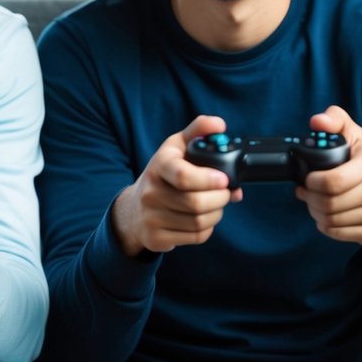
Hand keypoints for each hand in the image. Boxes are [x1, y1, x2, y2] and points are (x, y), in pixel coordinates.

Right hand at [111, 115, 240, 257]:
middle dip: (220, 199)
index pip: (183, 175)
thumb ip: (198, 131)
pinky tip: (204, 218)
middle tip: (226, 193)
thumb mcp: (176, 148)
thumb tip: (219, 124)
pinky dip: (208, 229)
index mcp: (158, 165)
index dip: (208, 179)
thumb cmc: (163, 174)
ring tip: (216, 204)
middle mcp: (150, 192)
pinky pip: (195, 237)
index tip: (224, 179)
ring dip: (217, 213)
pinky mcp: (156, 238)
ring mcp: (151, 217)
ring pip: (199, 222)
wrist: (134, 209)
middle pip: (196, 203)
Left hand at [299, 106, 361, 262]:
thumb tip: (317, 122)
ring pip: (330, 219)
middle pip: (328, 202)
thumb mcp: (359, 138)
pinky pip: (336, 233)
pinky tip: (325, 216)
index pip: (333, 180)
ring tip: (314, 202)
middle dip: (309, 197)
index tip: (308, 178)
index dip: (312, 181)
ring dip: (314, 212)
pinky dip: (324, 226)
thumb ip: (336, 120)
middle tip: (305, 191)